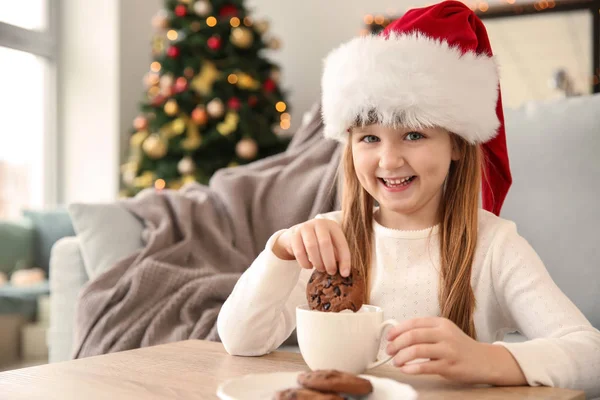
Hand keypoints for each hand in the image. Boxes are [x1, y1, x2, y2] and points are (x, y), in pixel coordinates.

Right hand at [272, 219, 350, 276]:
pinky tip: (309, 266)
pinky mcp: (294, 235)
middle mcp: (319, 223)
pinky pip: (299, 252)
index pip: (341, 243)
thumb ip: (338, 256)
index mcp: (332, 226)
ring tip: (320, 269)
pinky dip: (305, 263)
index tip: (344, 274)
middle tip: (331, 272)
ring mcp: (305, 227)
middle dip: (329, 261)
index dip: (344, 260)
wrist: (297, 234)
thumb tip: (344, 273)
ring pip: (311, 246)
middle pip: (325, 243)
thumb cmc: (319, 242)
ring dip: (317, 262)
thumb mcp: (331, 245)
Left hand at [386, 317, 525, 384]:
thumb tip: (399, 336)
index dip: (398, 329)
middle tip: (389, 351)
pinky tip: (406, 370)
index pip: (414, 322)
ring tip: (396, 361)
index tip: (389, 337)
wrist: (485, 361)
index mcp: (441, 323)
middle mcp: (444, 334)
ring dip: (402, 356)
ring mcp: (448, 350)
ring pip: (417, 350)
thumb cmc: (460, 347)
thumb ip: (426, 332)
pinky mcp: (450, 366)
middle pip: (413, 335)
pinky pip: (426, 366)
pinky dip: (412, 368)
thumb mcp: (445, 332)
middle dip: (396, 343)